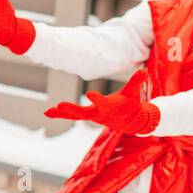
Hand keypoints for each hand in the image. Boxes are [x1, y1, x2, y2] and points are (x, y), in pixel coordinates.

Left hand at [45, 75, 159, 134]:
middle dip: (72, 110)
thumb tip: (144, 71)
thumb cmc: (132, 104)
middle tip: (60, 105)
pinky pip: (72, 116)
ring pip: (75, 116)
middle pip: (84, 113)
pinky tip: (48, 112)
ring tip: (48, 111)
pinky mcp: (87, 116)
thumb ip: (137, 82)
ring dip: (62, 114)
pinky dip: (60, 114)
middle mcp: (99, 114)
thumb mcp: (134, 93)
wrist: (131, 121)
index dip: (97, 99)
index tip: (89, 93)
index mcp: (110, 108)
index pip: (103, 104)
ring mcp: (92, 116)